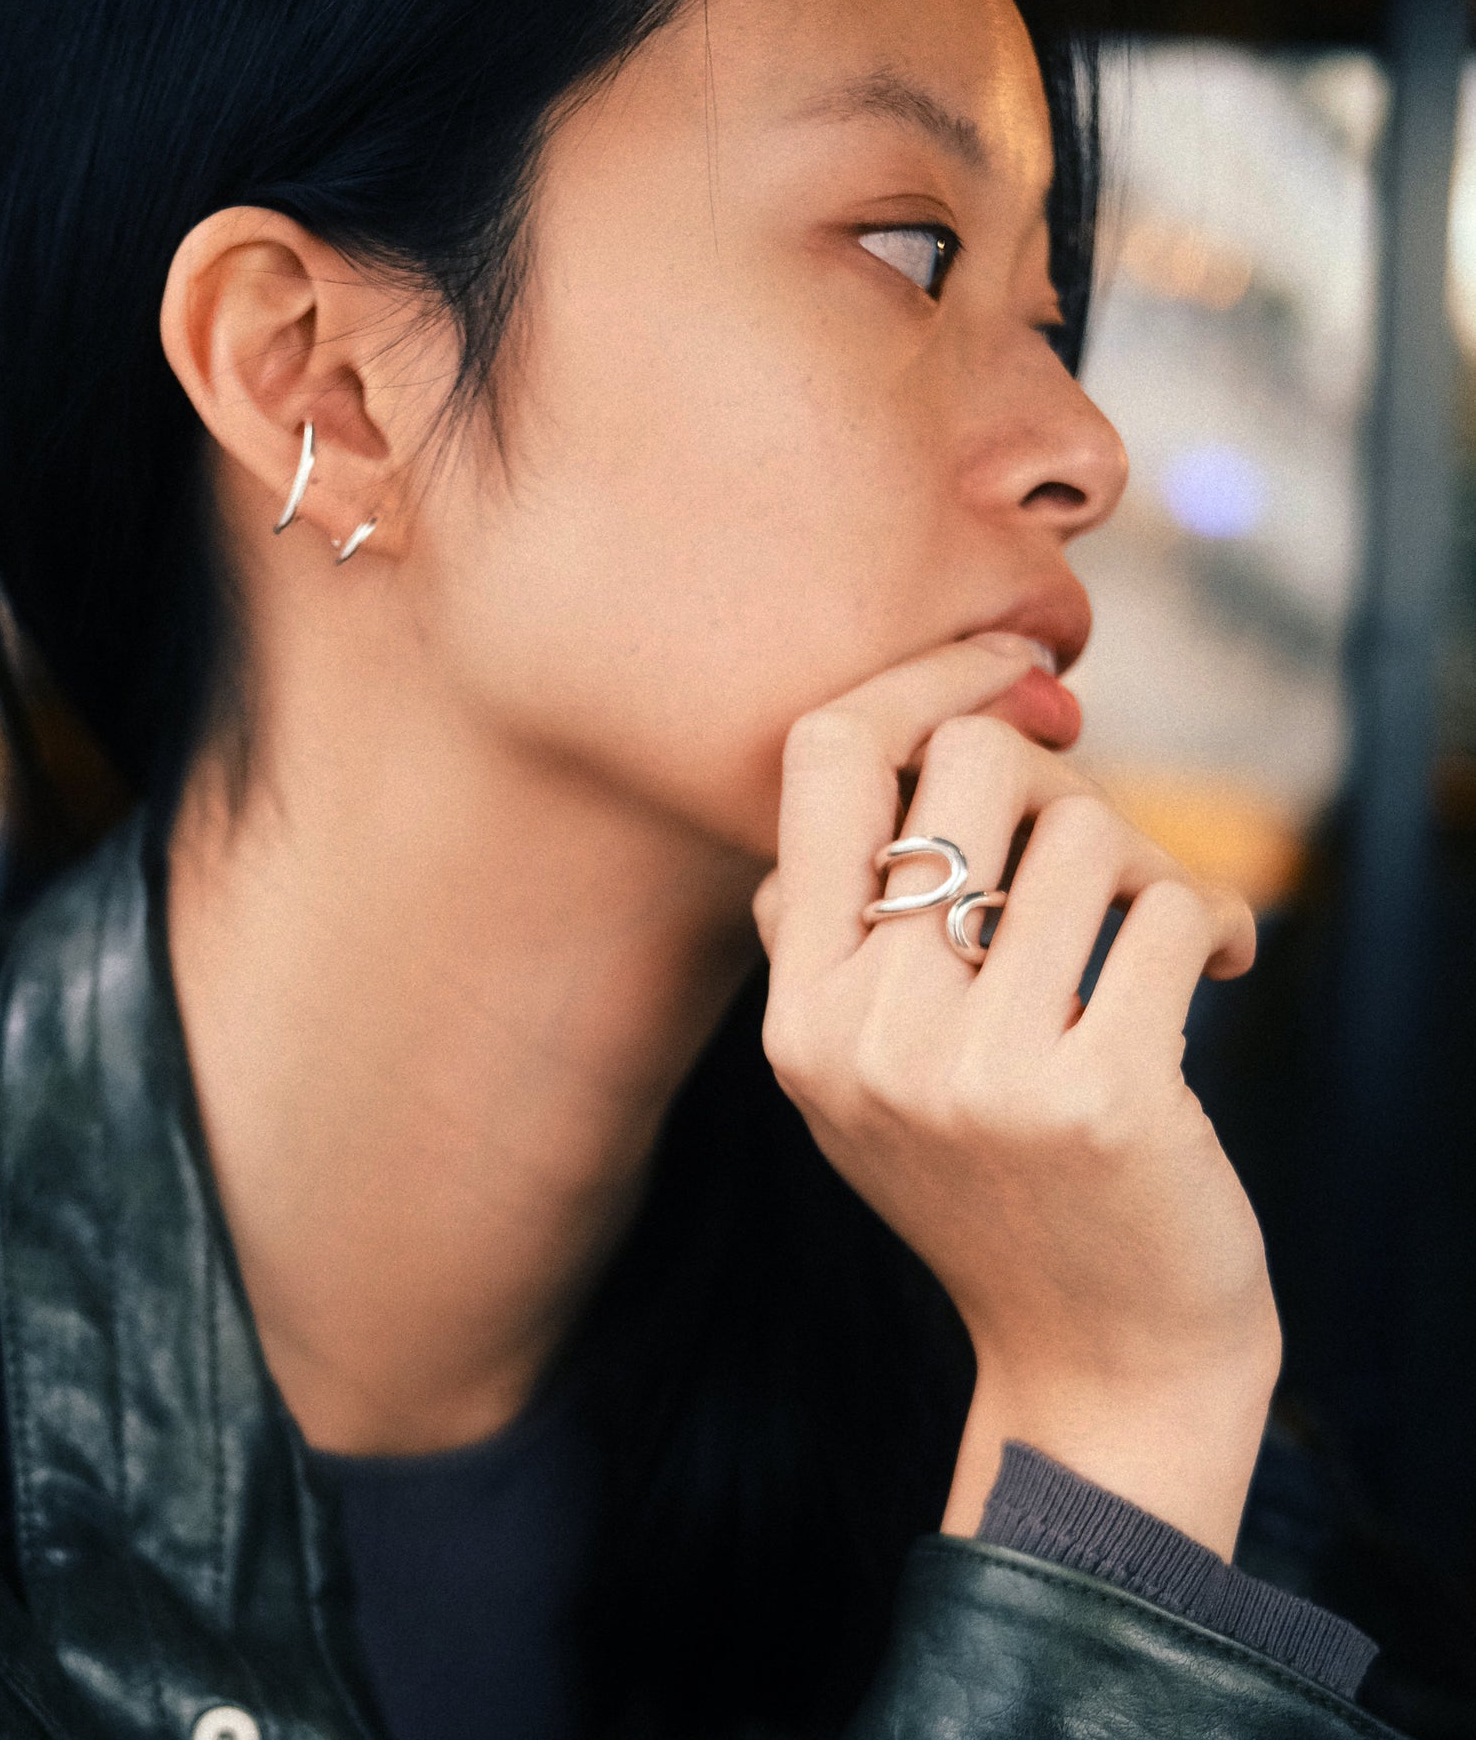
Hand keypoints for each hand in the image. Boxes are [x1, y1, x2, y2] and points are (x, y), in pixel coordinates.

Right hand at [752, 635, 1275, 1556]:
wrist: (1097, 1361)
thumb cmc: (990, 1187)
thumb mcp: (859, 1076)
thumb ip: (837, 932)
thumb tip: (900, 742)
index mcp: (798, 1013)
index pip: (822, 760)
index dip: (919, 679)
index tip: (1000, 661)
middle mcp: (865, 1034)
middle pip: (964, 763)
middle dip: (1053, 767)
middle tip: (1094, 832)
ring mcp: (977, 1073)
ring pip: (1086, 831)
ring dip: (1148, 862)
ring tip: (1167, 922)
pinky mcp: (1103, 1098)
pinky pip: (1174, 910)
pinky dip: (1217, 919)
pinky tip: (1226, 965)